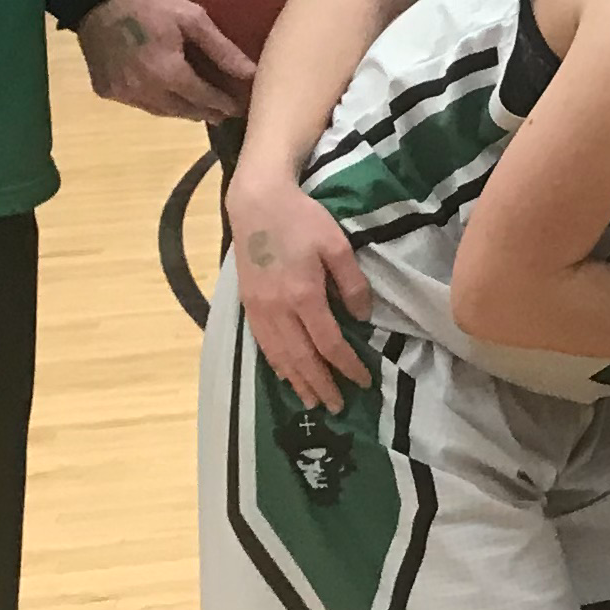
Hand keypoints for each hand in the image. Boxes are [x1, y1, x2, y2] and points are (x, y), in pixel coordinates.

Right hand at [77, 0, 254, 121]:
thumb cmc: (149, 3)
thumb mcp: (192, 19)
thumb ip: (222, 50)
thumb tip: (252, 74)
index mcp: (167, 73)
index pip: (205, 99)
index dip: (225, 105)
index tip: (242, 109)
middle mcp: (144, 91)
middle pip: (184, 111)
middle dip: (207, 112)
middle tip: (225, 112)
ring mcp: (122, 93)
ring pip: (161, 112)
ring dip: (183, 111)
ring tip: (201, 107)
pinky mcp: (105, 91)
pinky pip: (139, 105)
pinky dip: (157, 104)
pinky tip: (168, 96)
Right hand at [226, 171, 369, 411]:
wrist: (256, 202)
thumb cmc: (302, 220)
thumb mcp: (337, 245)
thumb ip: (353, 284)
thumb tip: (363, 319)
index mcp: (303, 295)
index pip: (329, 342)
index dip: (347, 365)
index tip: (364, 381)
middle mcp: (277, 308)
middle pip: (301, 357)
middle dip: (321, 384)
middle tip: (338, 406)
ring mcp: (258, 308)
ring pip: (278, 355)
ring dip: (296, 381)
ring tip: (312, 401)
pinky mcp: (246, 304)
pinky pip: (262, 343)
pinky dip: (276, 364)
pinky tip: (285, 374)